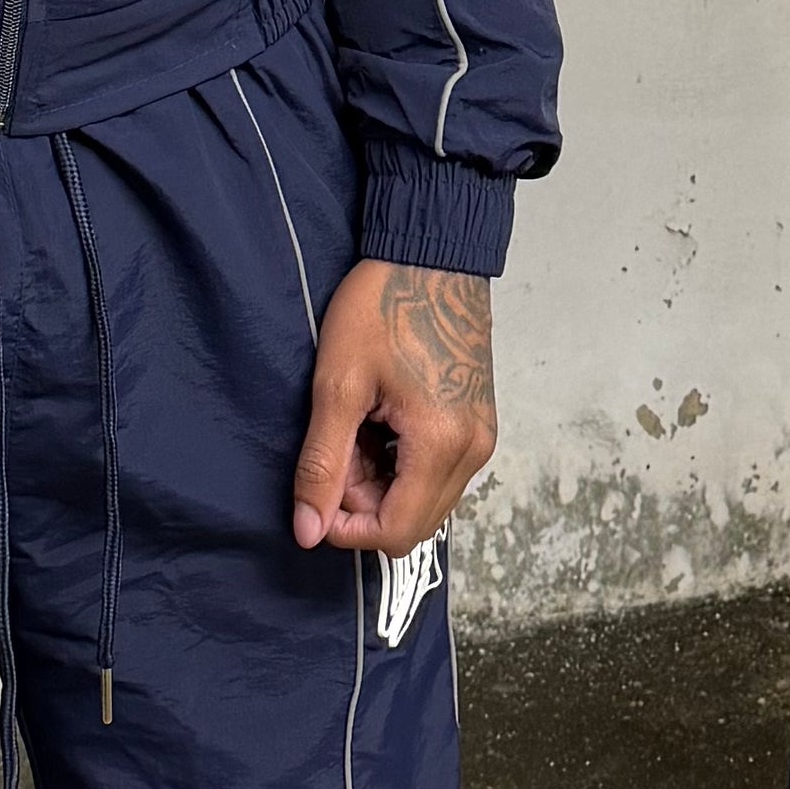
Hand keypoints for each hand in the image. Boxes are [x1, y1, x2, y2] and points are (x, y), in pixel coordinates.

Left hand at [290, 261, 495, 558]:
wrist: (433, 256)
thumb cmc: (385, 306)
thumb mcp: (337, 385)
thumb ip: (322, 465)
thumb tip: (308, 530)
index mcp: (442, 443)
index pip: (397, 532)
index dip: (347, 530)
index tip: (316, 495)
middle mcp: (474, 450)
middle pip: (414, 524)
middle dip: (364, 507)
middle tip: (335, 456)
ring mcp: (481, 437)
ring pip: (427, 501)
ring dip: (383, 487)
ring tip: (355, 433)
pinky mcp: (479, 424)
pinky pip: (440, 474)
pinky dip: (403, 467)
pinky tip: (379, 426)